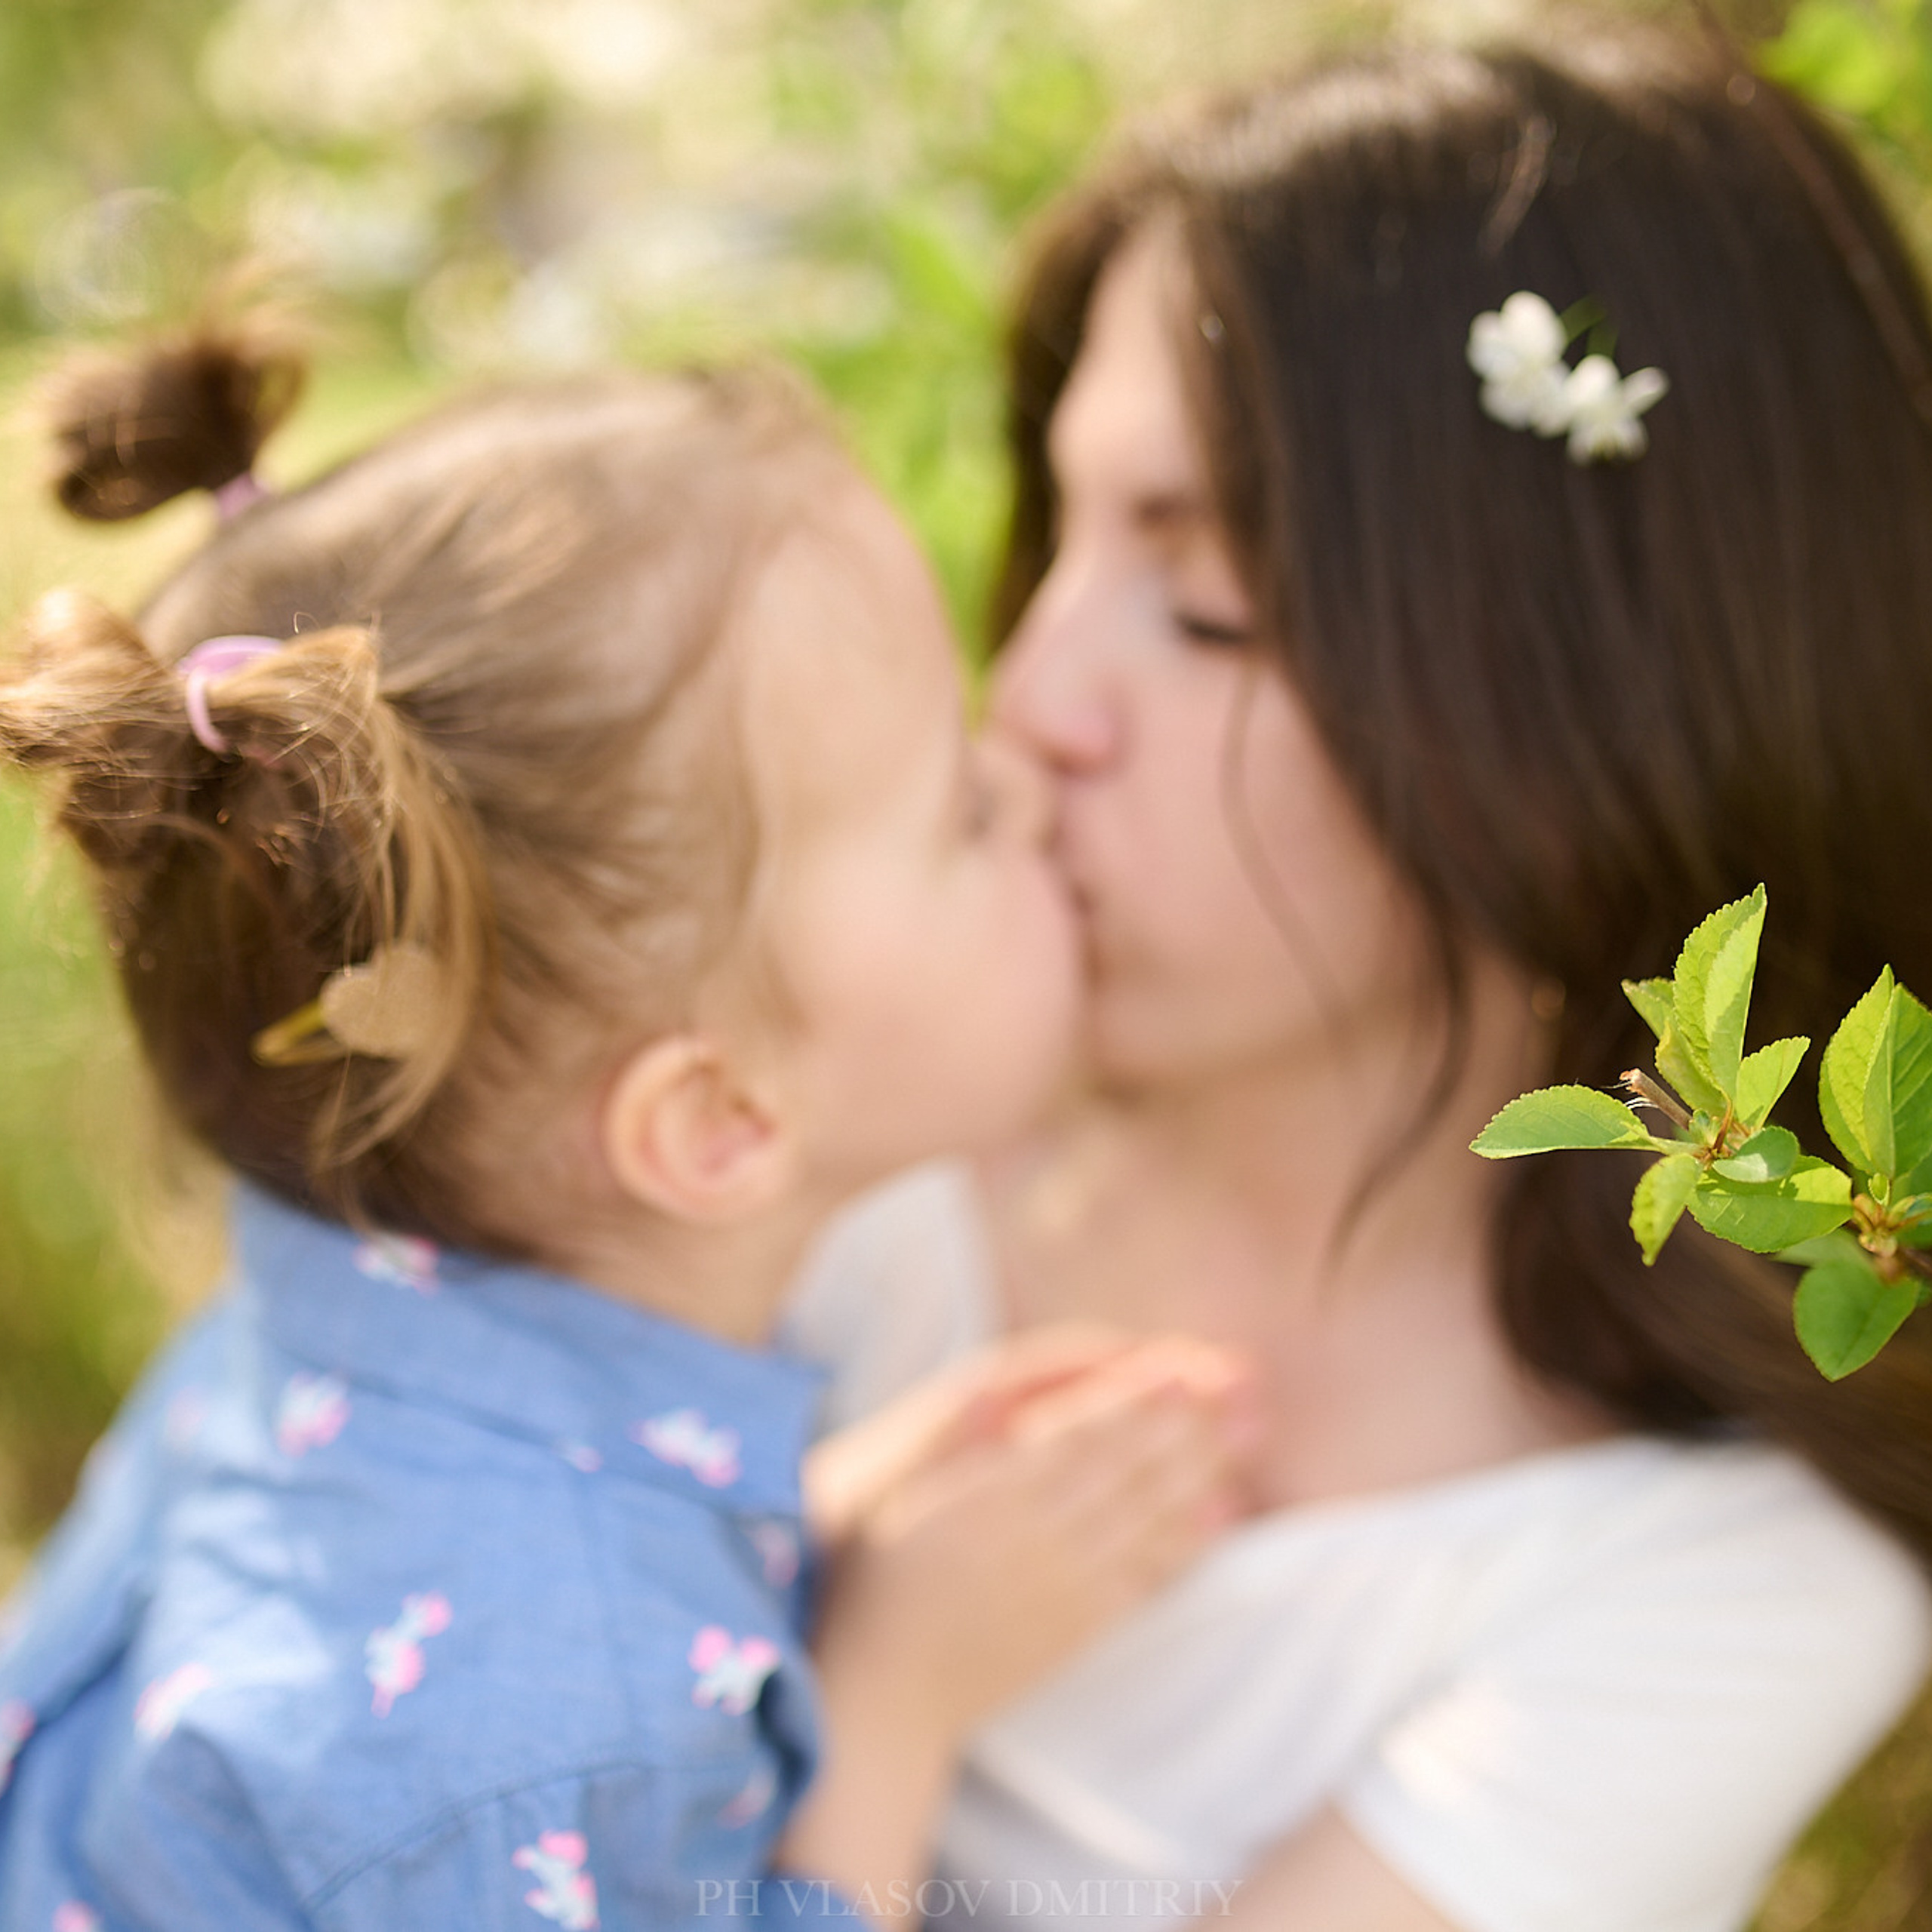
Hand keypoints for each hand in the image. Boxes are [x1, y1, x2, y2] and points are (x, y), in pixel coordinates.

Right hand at [778, 1338, 1254, 1910]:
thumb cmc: (880, 1577)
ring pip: (1145, 1516)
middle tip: (1245, 1385)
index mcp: (989, 1493)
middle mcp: (1035, 1535)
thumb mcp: (900, 1496)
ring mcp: (1061, 1585)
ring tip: (1249, 1430)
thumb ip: (951, 1443)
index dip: (1135, 1401)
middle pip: (1127, 1469)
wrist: (885, 1693)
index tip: (1183, 1368)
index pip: (1079, 1435)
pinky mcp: (1077, 1628)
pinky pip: (1143, 1578)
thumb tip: (987, 1390)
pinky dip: (1185, 1543)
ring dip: (1202, 1469)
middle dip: (1191, 1424)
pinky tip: (1220, 1512)